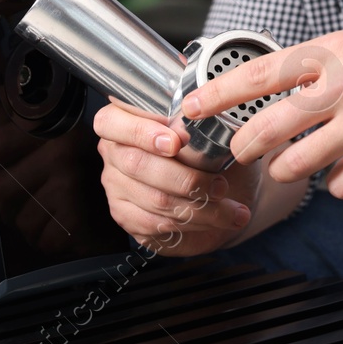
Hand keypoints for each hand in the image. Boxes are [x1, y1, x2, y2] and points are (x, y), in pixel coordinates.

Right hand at [92, 96, 259, 255]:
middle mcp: (116, 153)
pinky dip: (192, 222)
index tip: (176, 142)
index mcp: (127, 120)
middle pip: (136, 164)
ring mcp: (117, 187)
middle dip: (185, 177)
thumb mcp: (215, 132)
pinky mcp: (127, 217)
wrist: (231, 189)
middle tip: (219, 185)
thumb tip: (208, 123)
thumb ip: (203, 125)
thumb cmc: (217, 154)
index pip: (111, 121)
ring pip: (153, 199)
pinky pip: (155, 223)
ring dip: (199, 206)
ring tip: (231, 207)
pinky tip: (216, 218)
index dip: (141, 132)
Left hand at [180, 18, 342, 197]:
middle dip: (245, 147)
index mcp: (337, 51)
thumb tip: (295, 85)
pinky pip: (341, 185)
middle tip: (242, 153)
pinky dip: (342, 183)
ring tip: (304, 164)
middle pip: (266, 126)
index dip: (216, 94)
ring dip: (292, 170)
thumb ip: (333, 63)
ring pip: (296, 164)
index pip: (259, 73)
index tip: (189, 108)